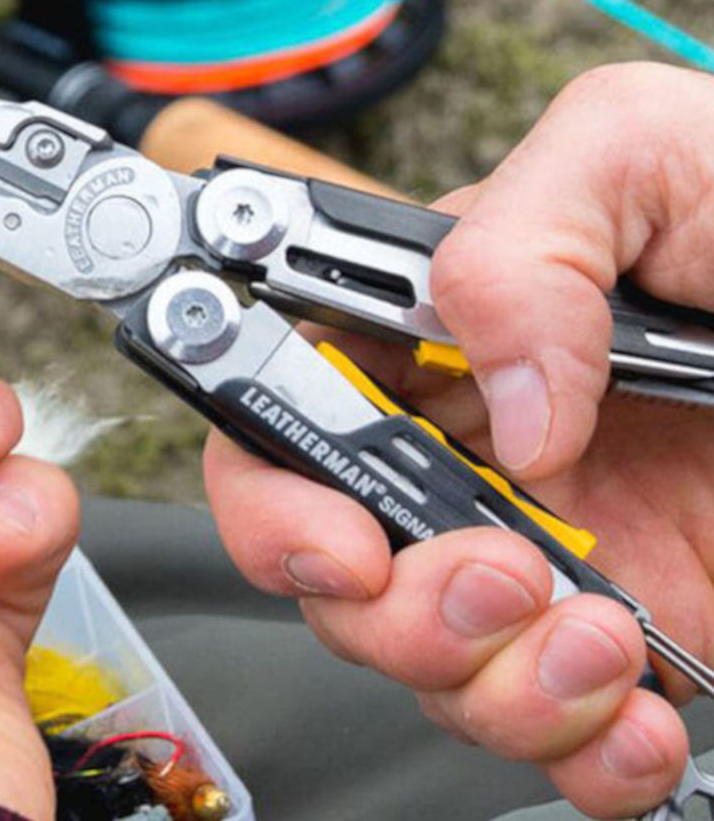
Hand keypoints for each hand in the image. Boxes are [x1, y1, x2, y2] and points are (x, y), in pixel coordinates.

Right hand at [205, 63, 713, 817]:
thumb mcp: (638, 152)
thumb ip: (523, 242)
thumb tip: (501, 399)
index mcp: (427, 335)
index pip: (278, 419)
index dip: (272, 498)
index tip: (342, 544)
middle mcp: (467, 450)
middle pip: (336, 575)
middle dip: (394, 612)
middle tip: (502, 575)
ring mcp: (549, 546)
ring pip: (435, 671)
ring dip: (498, 688)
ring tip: (601, 635)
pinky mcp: (637, 626)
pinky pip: (561, 733)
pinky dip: (585, 758)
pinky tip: (637, 715)